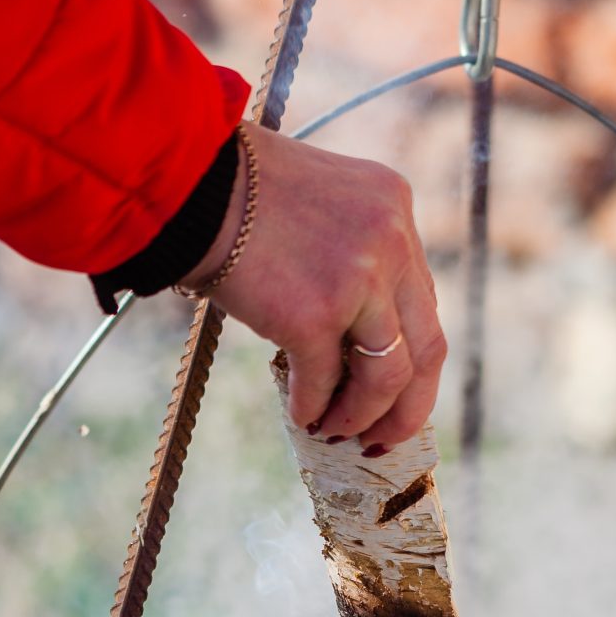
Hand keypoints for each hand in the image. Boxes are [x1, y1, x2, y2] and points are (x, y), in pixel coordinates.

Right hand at [198, 125, 445, 455]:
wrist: (188, 181)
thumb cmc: (238, 191)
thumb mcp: (324, 203)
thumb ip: (355, 253)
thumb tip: (359, 336)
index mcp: (395, 208)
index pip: (424, 302)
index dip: (412, 356)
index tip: (394, 389)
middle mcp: (391, 241)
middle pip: (427, 347)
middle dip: (408, 405)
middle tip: (384, 436)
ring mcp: (358, 279)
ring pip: (387, 375)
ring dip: (362, 414)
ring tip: (336, 431)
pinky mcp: (314, 314)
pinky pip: (323, 381)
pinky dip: (312, 407)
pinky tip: (300, 415)